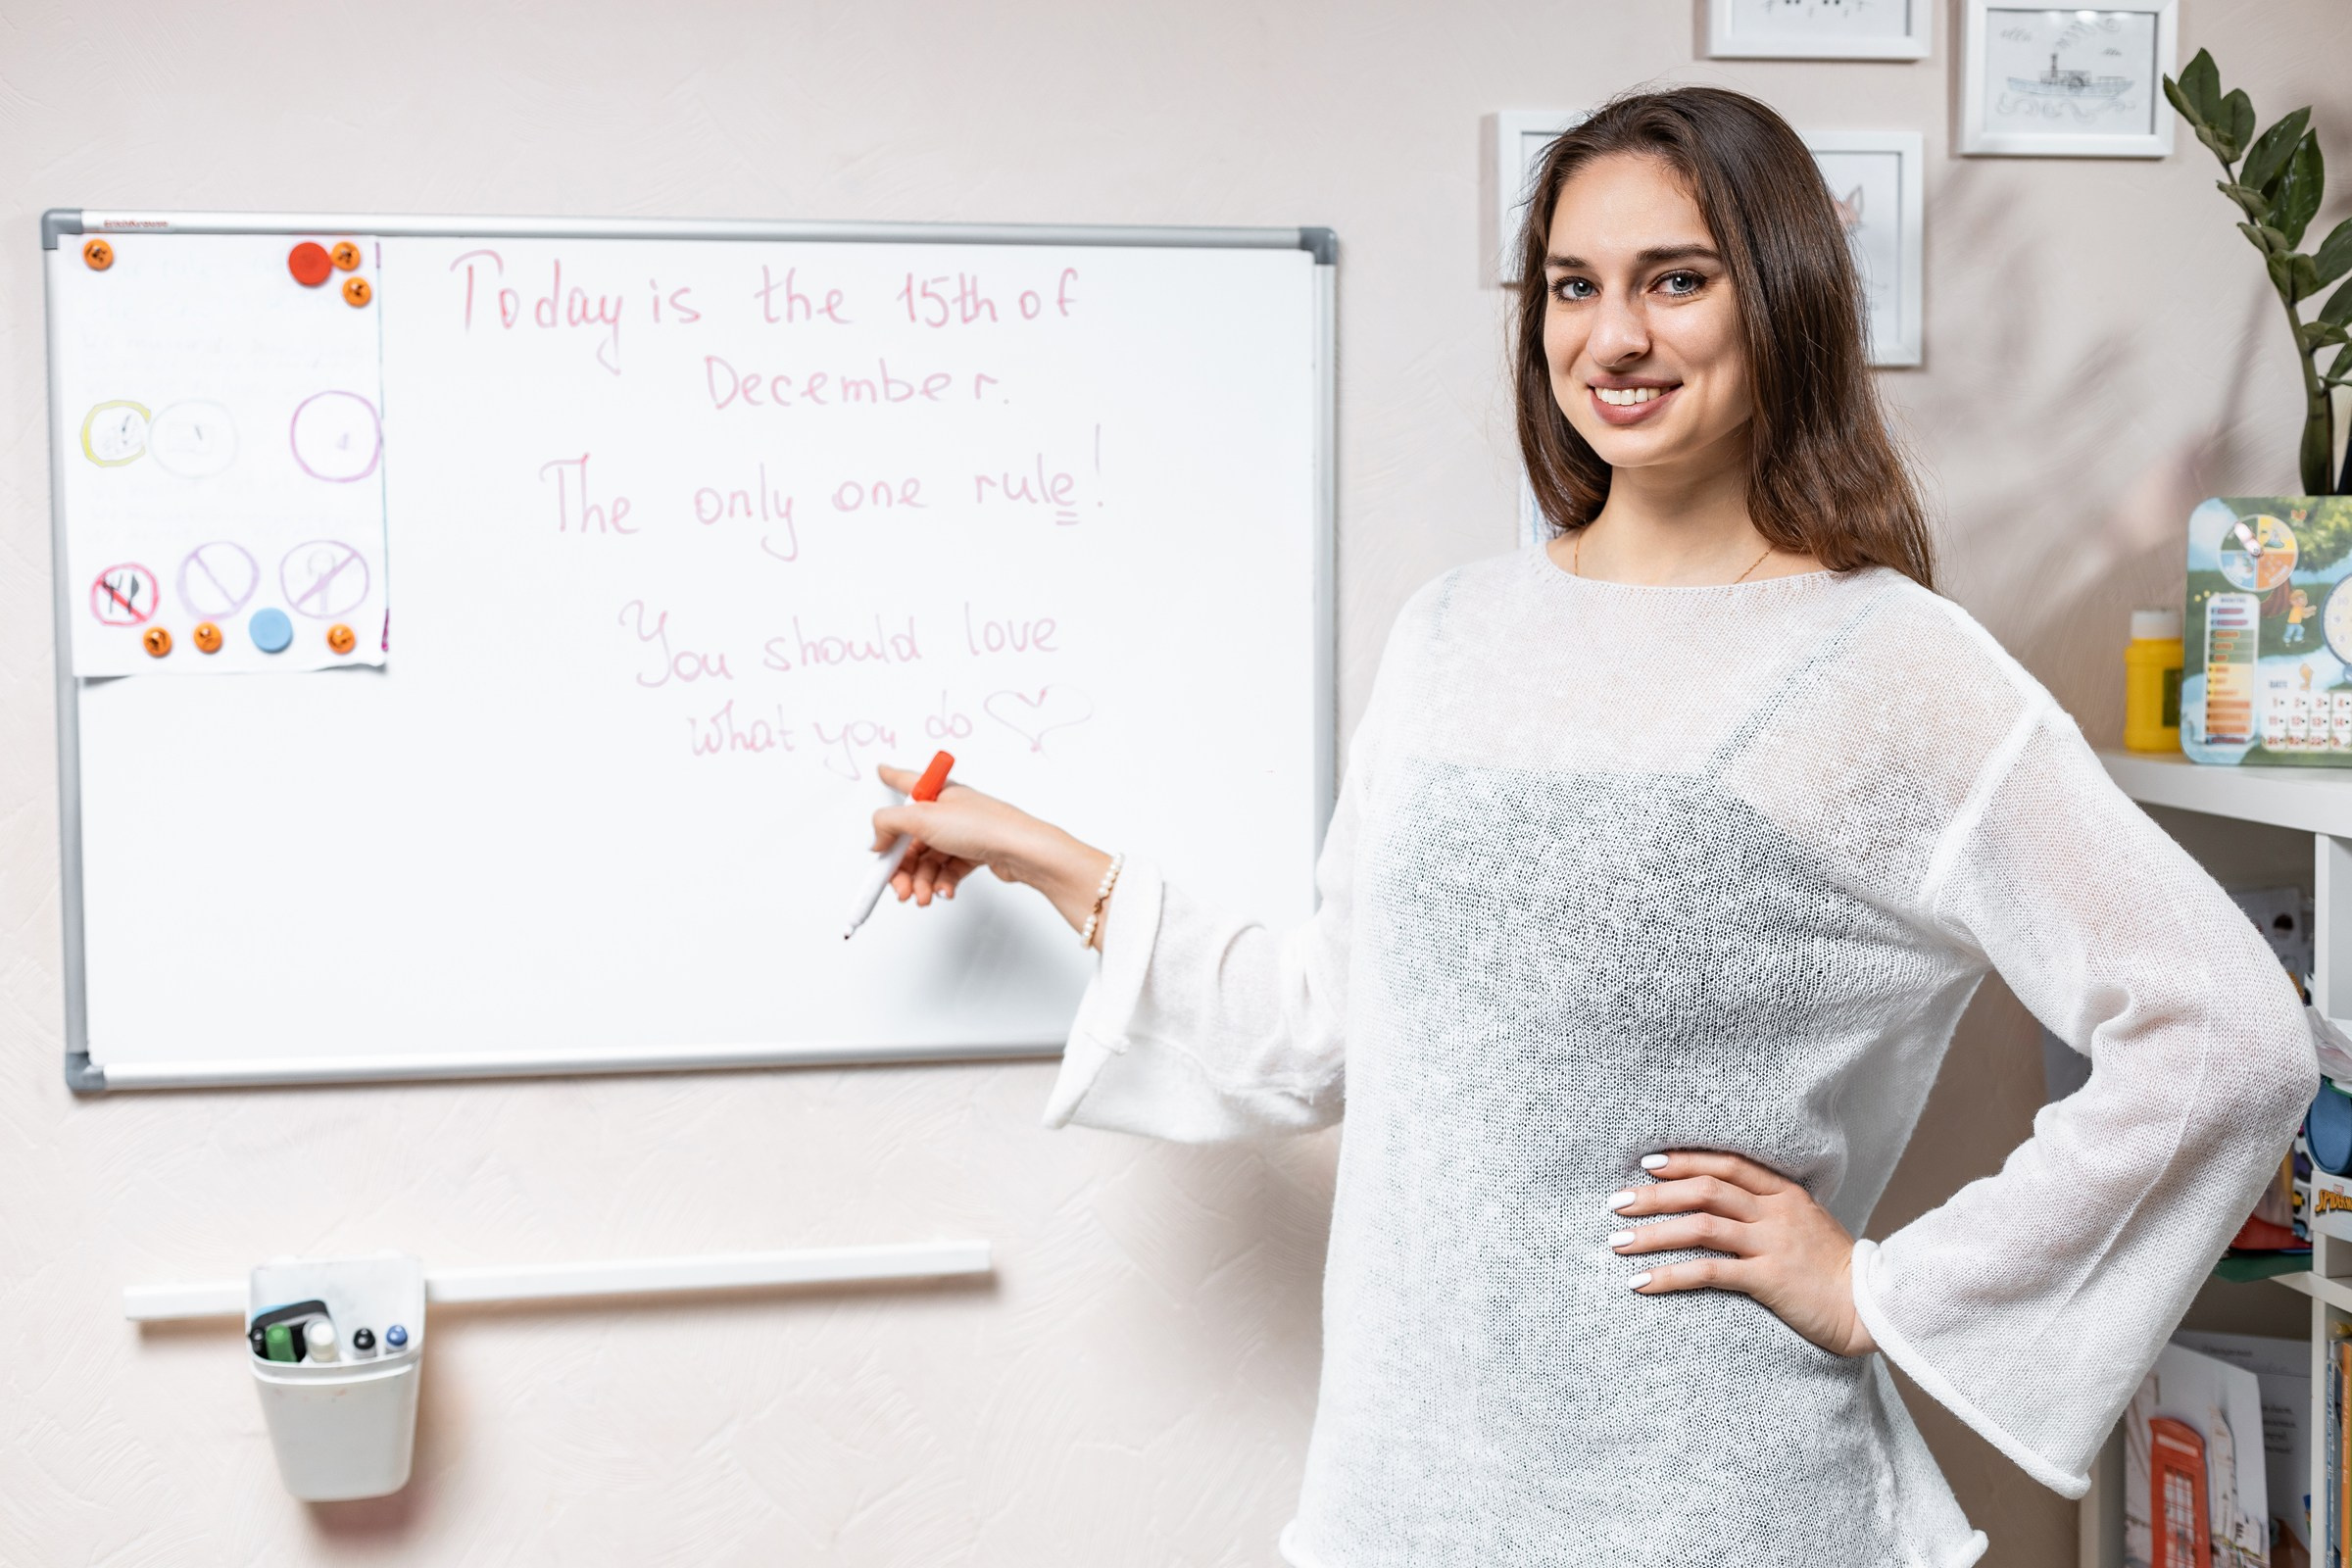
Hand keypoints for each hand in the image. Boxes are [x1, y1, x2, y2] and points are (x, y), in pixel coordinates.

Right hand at [869, 764, 1113, 937]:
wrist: (1021, 850)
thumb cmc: (983, 825)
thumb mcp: (923, 818)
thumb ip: (889, 823)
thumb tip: (877, 839)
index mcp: (936, 792)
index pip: (905, 780)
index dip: (890, 776)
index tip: (880, 770)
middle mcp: (948, 810)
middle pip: (911, 837)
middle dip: (902, 866)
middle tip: (899, 888)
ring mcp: (961, 832)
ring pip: (928, 859)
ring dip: (920, 881)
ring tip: (923, 897)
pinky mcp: (974, 853)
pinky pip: (947, 870)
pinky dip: (942, 883)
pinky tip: (944, 891)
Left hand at [1607, 1149, 1876, 1357]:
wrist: (1869, 1307)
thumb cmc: (1831, 1268)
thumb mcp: (1805, 1222)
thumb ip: (1768, 1208)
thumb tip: (1718, 1201)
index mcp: (1784, 1193)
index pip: (1725, 1164)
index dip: (1684, 1160)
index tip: (1647, 1163)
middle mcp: (1775, 1212)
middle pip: (1704, 1189)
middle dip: (1655, 1194)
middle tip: (1616, 1202)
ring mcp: (1772, 1244)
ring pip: (1700, 1227)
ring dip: (1652, 1233)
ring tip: (1617, 1242)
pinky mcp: (1768, 1279)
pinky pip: (1709, 1271)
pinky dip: (1670, 1275)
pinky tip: (1642, 1282)